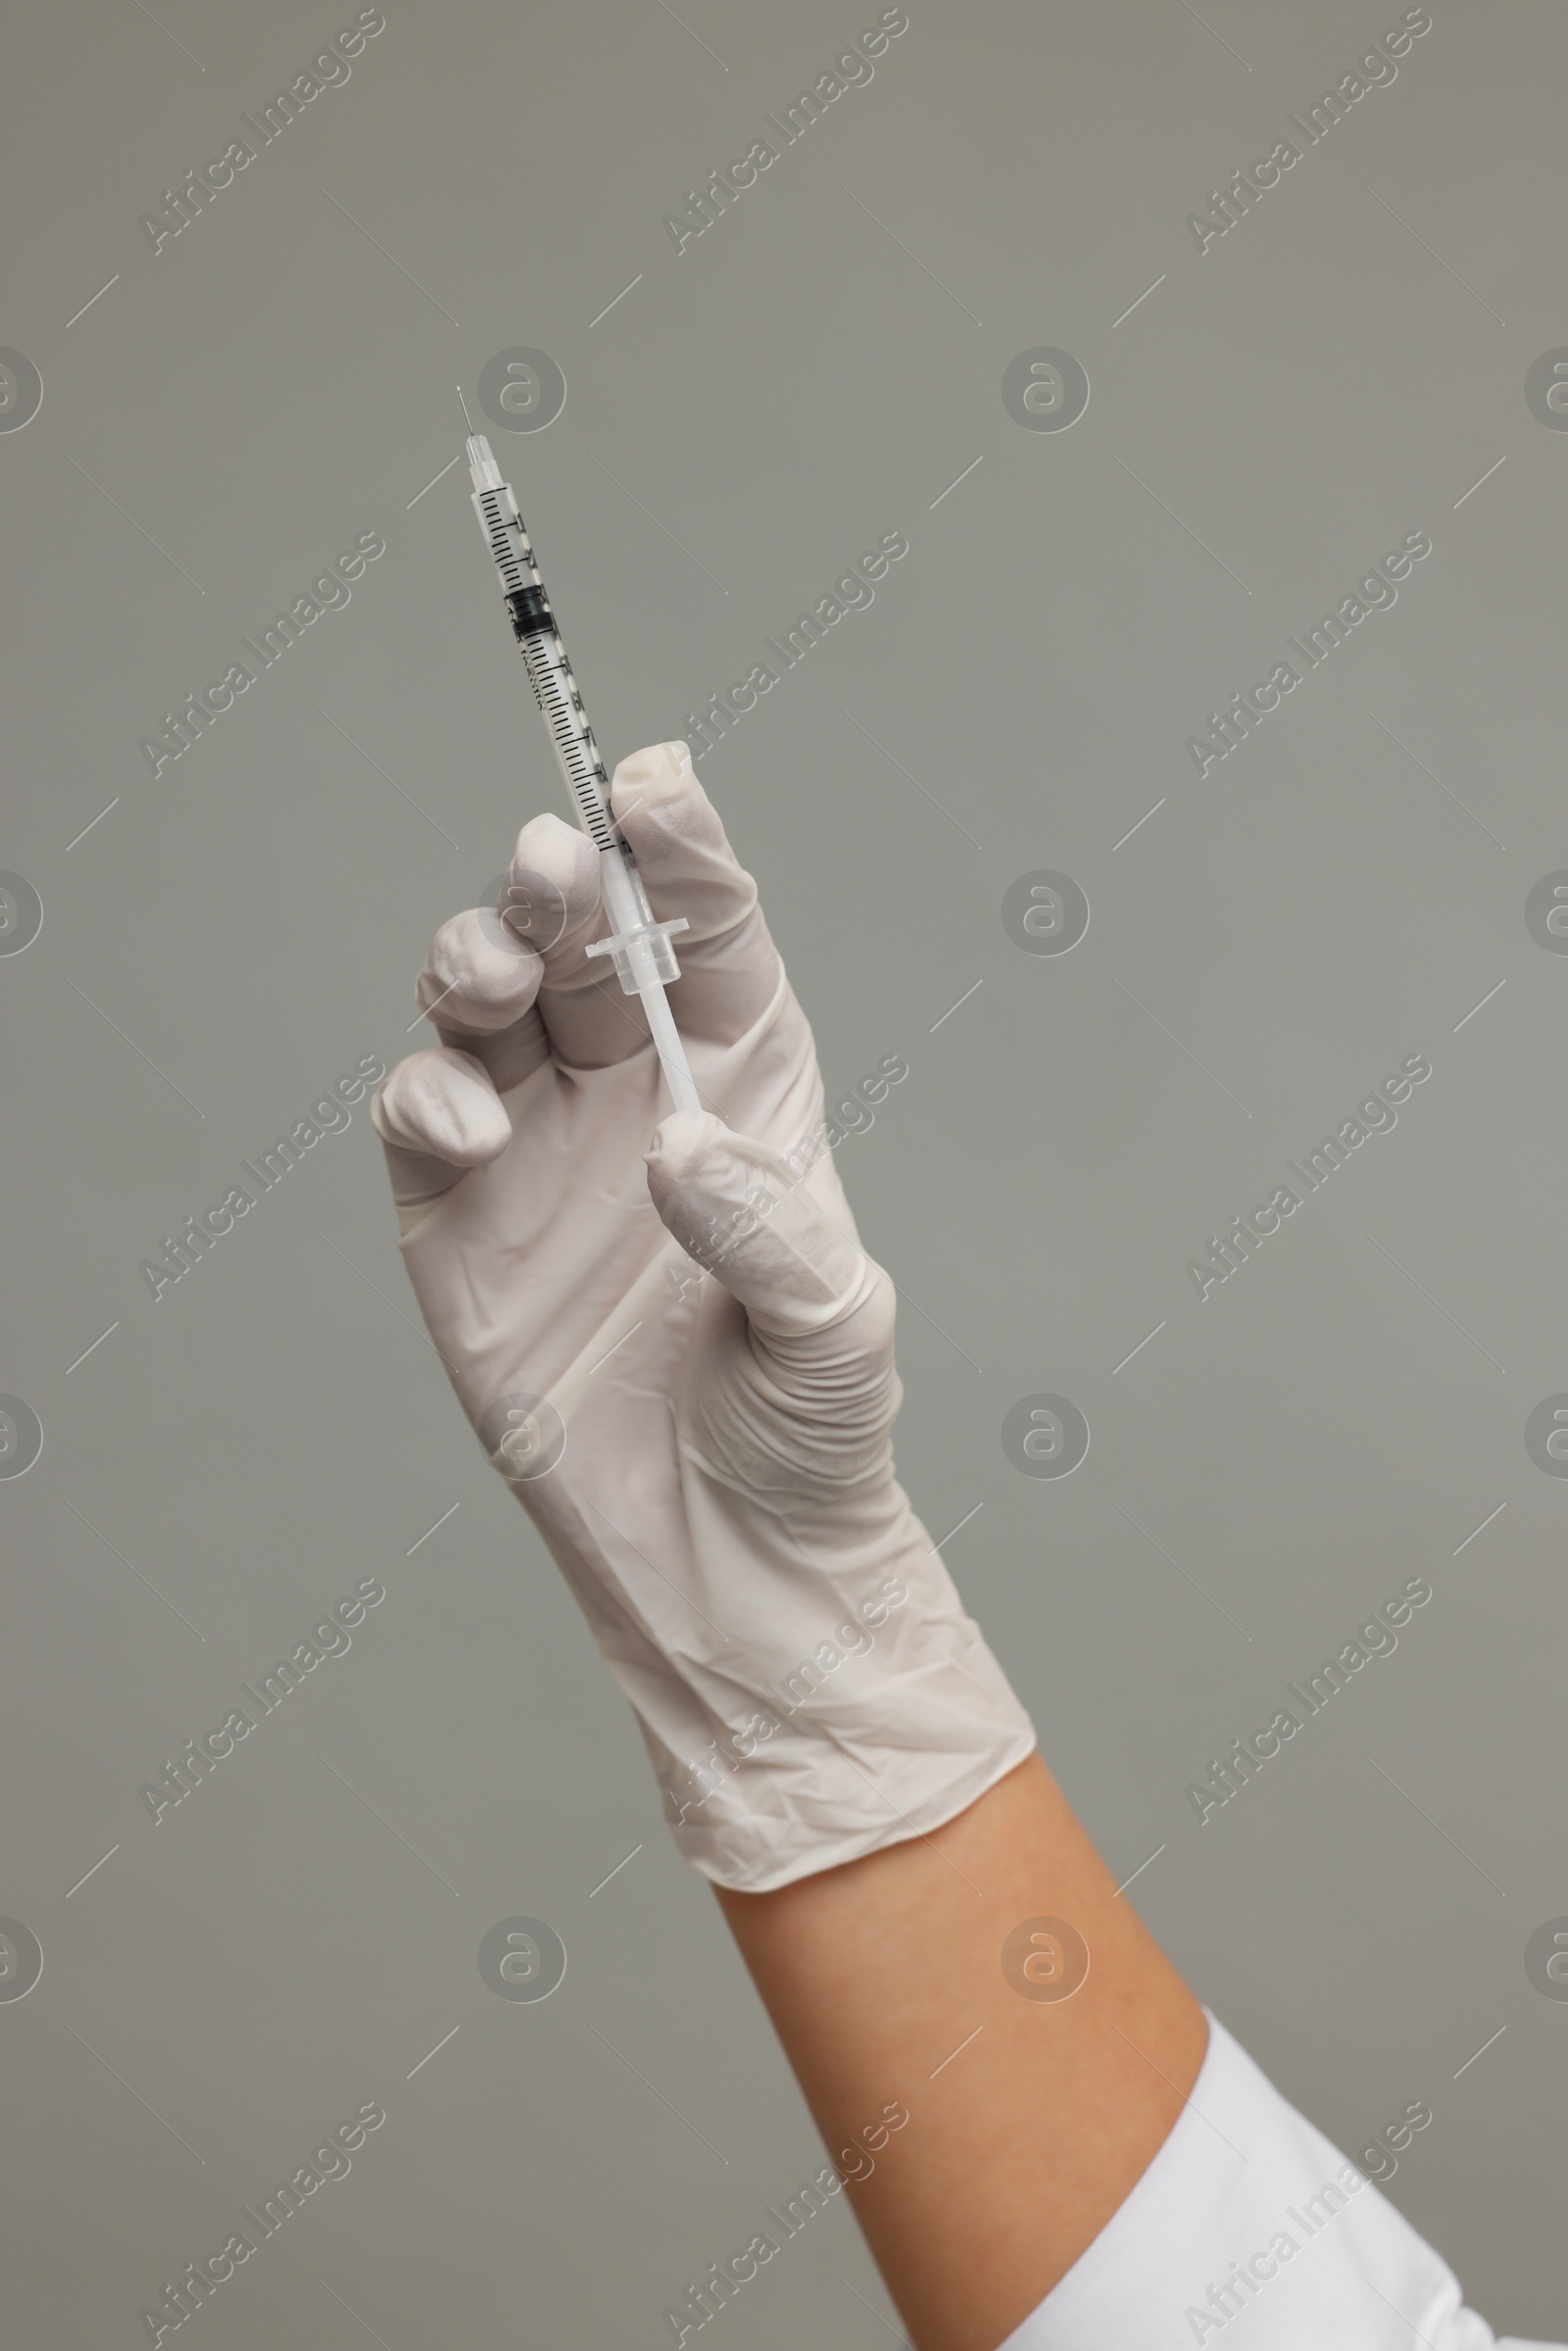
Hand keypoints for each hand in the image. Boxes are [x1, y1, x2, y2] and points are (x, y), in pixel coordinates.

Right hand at [371, 741, 1032, 1891]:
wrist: (718, 1558)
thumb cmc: (802, 1430)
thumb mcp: (834, 1334)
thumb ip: (773, 1236)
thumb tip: (681, 1145)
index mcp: (744, 1081)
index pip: (707, 932)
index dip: (679, 851)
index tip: (652, 785)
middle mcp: (633, 1092)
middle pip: (581, 940)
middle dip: (556, 882)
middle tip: (547, 866)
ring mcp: (537, 1148)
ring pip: (485, 1001)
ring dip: (476, 962)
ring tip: (496, 984)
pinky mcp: (457, 1217)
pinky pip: (422, 1112)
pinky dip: (430, 1095)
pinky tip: (473, 1130)